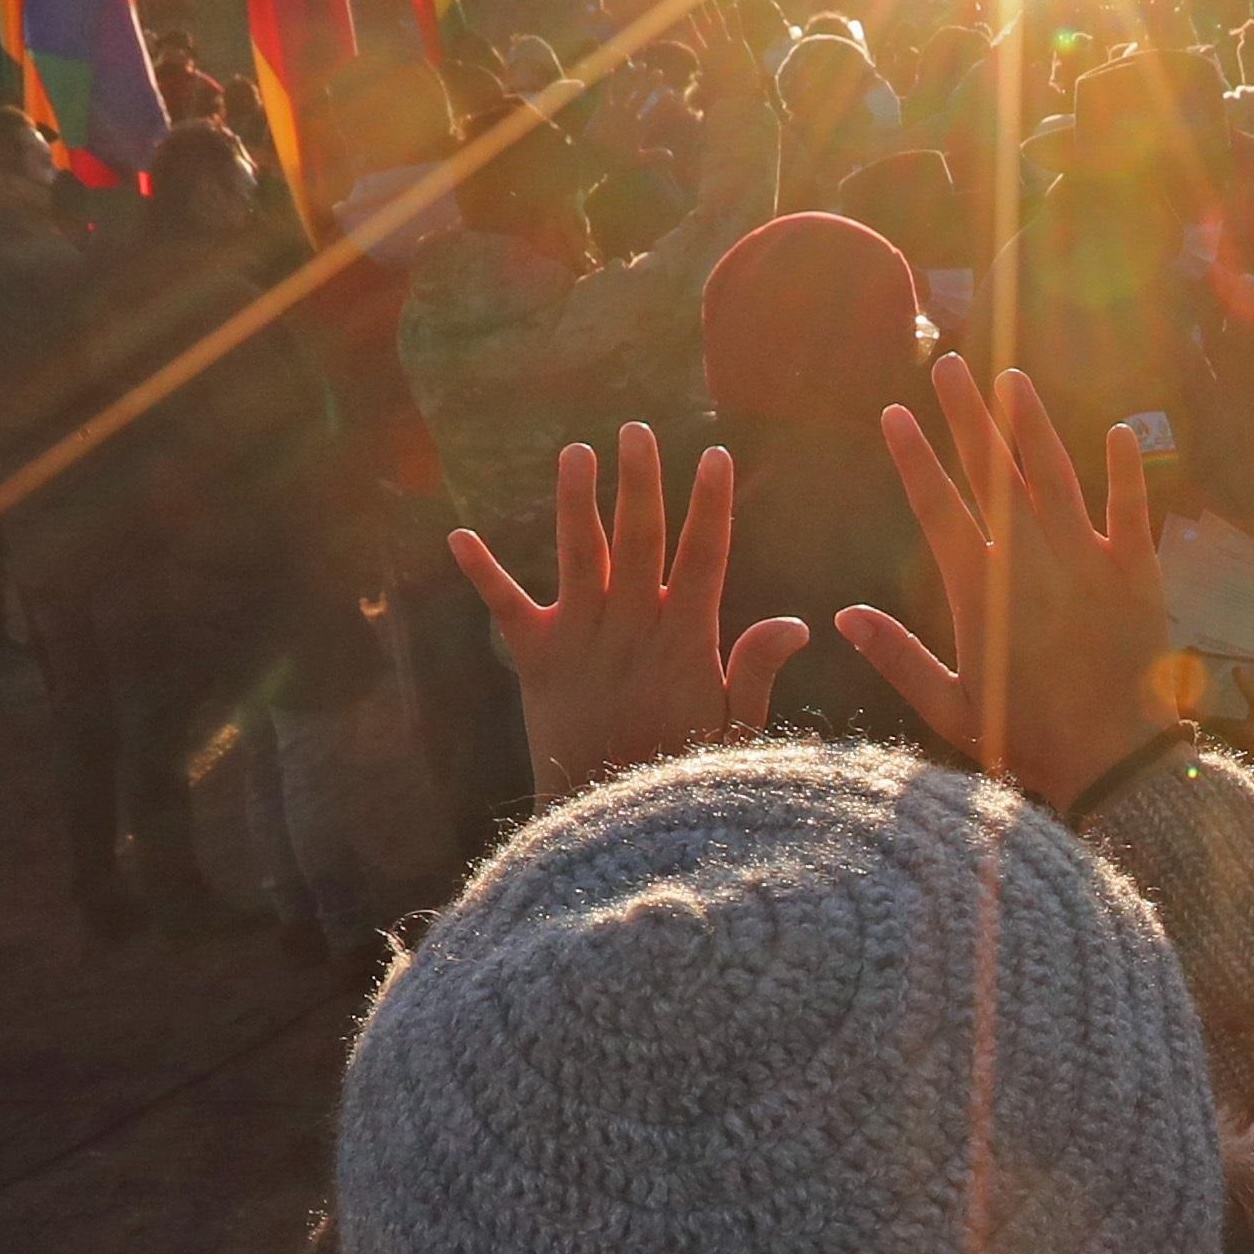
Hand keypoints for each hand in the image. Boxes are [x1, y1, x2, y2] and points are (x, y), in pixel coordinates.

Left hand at [453, 427, 807, 796]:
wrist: (605, 824)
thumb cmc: (678, 778)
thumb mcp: (734, 731)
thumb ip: (755, 671)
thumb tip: (795, 622)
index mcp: (686, 640)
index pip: (703, 555)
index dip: (710, 504)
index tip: (714, 457)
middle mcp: (632, 628)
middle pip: (639, 537)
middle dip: (640, 480)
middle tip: (636, 429)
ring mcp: (581, 640)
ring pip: (581, 553)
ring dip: (578, 499)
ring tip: (576, 451)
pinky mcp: (536, 661)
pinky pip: (505, 607)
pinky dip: (482, 572)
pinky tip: (458, 535)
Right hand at [838, 357, 1173, 808]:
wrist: (1113, 761)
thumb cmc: (1026, 741)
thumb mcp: (949, 706)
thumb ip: (897, 656)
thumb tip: (843, 618)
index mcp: (979, 588)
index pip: (937, 504)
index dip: (913, 455)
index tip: (893, 411)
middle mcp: (1029, 559)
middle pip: (991, 471)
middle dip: (965, 414)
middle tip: (947, 363)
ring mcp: (1086, 559)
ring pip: (1054, 474)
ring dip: (1031, 424)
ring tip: (1011, 377)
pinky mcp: (1137, 572)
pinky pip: (1131, 510)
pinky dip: (1125, 472)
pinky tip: (1118, 431)